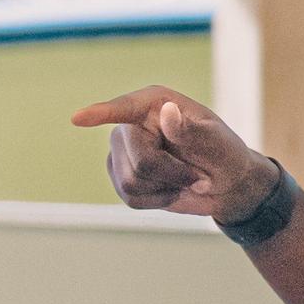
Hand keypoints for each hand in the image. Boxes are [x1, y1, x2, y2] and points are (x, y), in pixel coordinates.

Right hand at [70, 86, 279, 223]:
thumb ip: (192, 130)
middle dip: (174, 176)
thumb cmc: (225, 154)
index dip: (100, 114)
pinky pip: (130, 197)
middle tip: (201, 178)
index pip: (125, 108)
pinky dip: (158, 201)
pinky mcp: (120, 175)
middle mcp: (132, 123)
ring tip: (187, 181)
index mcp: (156, 103)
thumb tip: (167, 113)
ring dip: (167, 189)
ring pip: (131, 182)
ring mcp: (122, 149)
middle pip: (140, 160)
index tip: (78, 119)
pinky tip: (172, 191)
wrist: (225, 183)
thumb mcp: (218, 141)